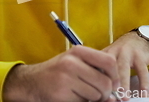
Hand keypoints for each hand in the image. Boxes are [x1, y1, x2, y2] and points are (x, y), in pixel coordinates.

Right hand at [3, 45, 120, 101]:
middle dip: (105, 93)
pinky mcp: (61, 94)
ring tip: (82, 93)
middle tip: (98, 94)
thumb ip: (95, 70)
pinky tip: (72, 96)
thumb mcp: (76, 63)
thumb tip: (115, 91)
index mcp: (78, 51)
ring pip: (96, 95)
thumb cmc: (59, 72)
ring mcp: (65, 78)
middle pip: (105, 83)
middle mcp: (72, 62)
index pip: (109, 62)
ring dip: (93, 99)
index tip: (114, 84)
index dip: (115, 76)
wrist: (32, 82)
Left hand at [102, 32, 148, 99]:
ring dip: (124, 84)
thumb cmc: (119, 52)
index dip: (97, 80)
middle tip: (109, 96)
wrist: (136, 38)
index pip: (98, 67)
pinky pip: (142, 71)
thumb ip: (100, 68)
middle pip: (109, 68)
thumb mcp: (108, 56)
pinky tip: (144, 92)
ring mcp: (127, 53)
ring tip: (124, 97)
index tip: (98, 93)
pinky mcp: (140, 57)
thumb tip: (94, 87)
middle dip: (109, 83)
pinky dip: (144, 83)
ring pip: (124, 69)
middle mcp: (114, 52)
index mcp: (104, 54)